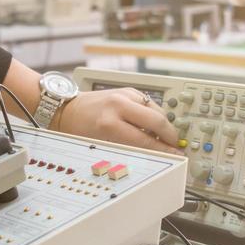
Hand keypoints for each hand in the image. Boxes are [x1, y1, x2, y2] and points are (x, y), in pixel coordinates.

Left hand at [53, 88, 179, 154]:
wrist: (68, 109)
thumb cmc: (80, 128)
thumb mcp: (103, 143)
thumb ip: (129, 148)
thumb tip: (155, 153)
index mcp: (110, 123)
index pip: (146, 139)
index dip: (163, 149)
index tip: (175, 154)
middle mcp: (119, 105)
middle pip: (157, 120)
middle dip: (170, 134)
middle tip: (176, 144)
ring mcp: (124, 95)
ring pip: (156, 109)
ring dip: (164, 123)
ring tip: (165, 136)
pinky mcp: (128, 90)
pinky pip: (149, 103)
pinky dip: (155, 114)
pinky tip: (154, 124)